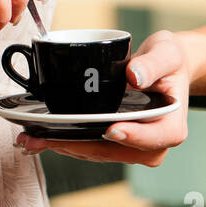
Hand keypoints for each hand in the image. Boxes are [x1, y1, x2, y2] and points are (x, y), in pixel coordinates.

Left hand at [15, 29, 192, 167]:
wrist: (165, 68)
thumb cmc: (169, 60)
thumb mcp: (167, 53)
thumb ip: (153, 64)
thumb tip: (134, 76)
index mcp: (171, 126)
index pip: (154, 138)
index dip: (132, 137)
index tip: (110, 130)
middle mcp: (153, 144)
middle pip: (115, 151)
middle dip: (78, 146)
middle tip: (44, 139)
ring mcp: (132, 148)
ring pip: (97, 153)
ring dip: (65, 147)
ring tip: (34, 140)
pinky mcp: (115, 144)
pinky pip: (91, 147)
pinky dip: (67, 142)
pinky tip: (43, 136)